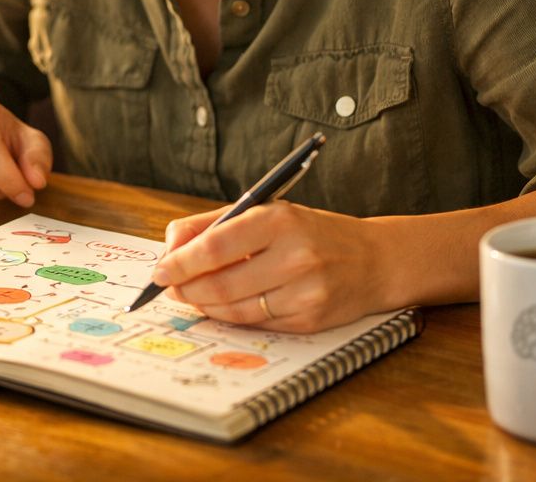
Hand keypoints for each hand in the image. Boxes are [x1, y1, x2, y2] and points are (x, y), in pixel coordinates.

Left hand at [152, 202, 391, 332]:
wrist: (375, 260)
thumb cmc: (311, 233)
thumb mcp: (268, 212)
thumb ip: (215, 223)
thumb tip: (169, 245)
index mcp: (280, 220)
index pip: (217, 244)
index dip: (182, 261)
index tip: (160, 270)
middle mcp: (295, 256)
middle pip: (222, 282)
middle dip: (186, 288)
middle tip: (168, 288)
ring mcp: (305, 291)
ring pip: (235, 308)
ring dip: (204, 305)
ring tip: (190, 296)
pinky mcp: (310, 320)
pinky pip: (256, 323)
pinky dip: (231, 317)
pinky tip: (221, 307)